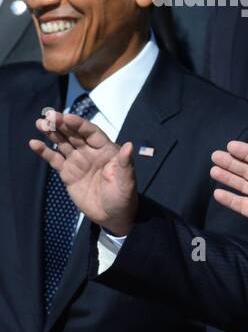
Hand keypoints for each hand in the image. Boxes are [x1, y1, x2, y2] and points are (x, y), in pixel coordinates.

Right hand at [29, 111, 137, 235]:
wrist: (112, 216)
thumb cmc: (123, 197)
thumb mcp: (126, 181)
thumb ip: (125, 163)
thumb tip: (129, 145)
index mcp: (107, 151)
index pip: (91, 133)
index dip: (79, 124)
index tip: (66, 117)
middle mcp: (91, 153)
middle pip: (75, 135)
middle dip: (62, 125)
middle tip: (48, 116)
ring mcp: (78, 162)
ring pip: (63, 144)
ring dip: (52, 133)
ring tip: (40, 124)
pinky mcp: (68, 173)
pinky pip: (55, 159)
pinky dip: (45, 151)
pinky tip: (34, 143)